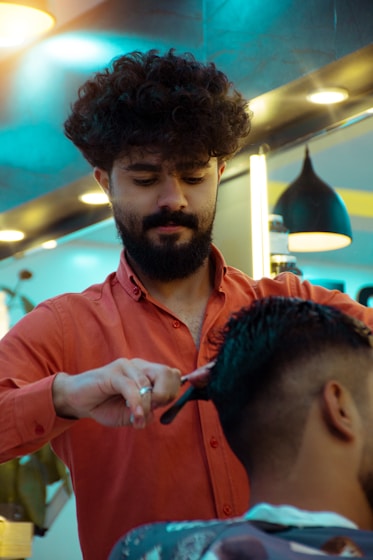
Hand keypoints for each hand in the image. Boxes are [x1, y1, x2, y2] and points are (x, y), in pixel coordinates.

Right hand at [52, 358, 180, 428]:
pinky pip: (130, 387)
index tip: (162, 408)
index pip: (172, 375)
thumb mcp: (131, 413)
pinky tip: (135, 415)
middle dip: (166, 395)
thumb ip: (146, 412)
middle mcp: (139, 366)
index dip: (173, 391)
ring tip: (138, 420)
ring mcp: (126, 366)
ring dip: (146, 406)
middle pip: (166, 373)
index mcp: (147, 373)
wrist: (78, 402)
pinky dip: (136, 403)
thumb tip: (155, 413)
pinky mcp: (112, 372)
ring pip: (147, 383)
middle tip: (154, 410)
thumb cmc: (105, 406)